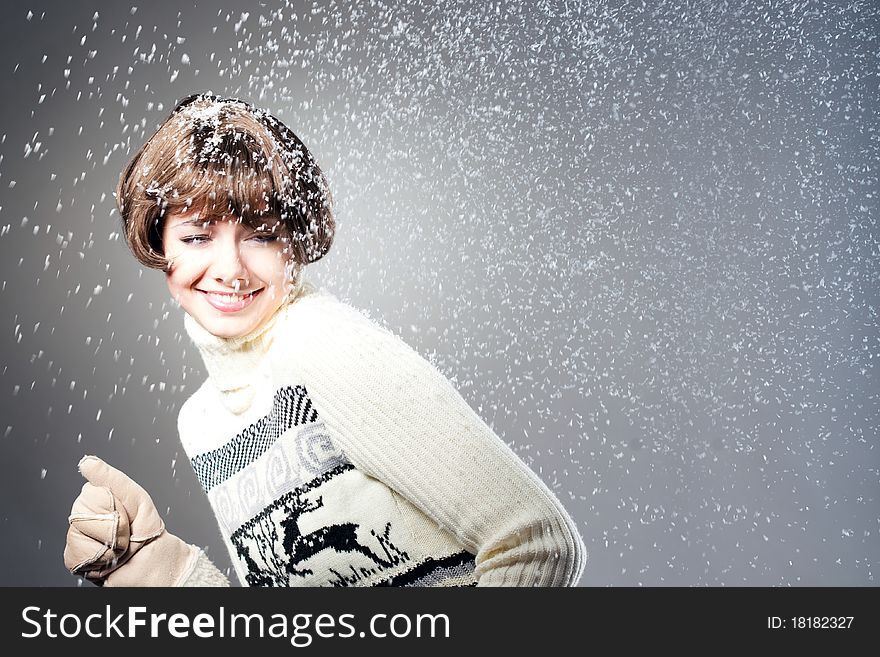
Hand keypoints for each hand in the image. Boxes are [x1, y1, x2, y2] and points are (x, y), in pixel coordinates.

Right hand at [63, 455, 199, 585]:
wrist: (152, 562)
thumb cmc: (145, 530)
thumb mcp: (135, 498)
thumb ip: (110, 478)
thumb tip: (87, 462)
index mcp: (98, 498)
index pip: (89, 493)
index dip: (112, 505)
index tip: (127, 513)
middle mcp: (84, 516)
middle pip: (80, 511)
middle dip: (111, 523)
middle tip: (124, 532)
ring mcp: (77, 536)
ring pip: (78, 532)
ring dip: (106, 542)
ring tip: (117, 545)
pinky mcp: (74, 558)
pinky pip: (76, 552)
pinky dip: (98, 557)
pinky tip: (107, 557)